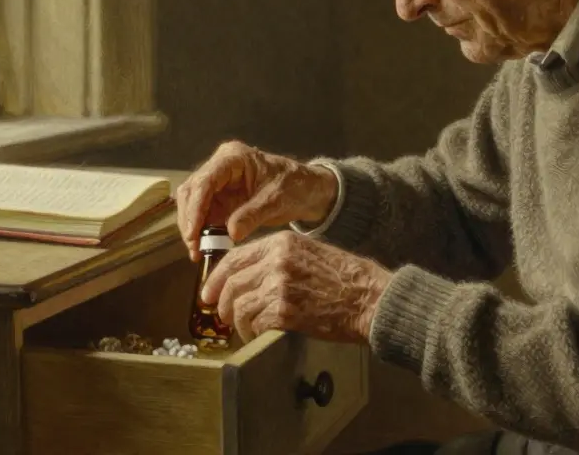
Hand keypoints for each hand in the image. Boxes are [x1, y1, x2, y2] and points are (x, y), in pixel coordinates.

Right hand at [176, 140, 338, 260]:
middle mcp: (220, 168)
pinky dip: (201, 232)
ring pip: (192, 205)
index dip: (195, 208)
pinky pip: (203, 216)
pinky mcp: (220, 200)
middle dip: (189, 220)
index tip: (193, 233)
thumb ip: (253, 214)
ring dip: (192, 228)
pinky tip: (203, 249)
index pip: (204, 181)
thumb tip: (231, 233)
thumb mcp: (276, 199)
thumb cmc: (295, 185)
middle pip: (192, 192)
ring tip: (197, 252)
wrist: (307, 190)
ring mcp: (218, 184)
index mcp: (233, 158)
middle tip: (194, 247)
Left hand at [201, 231, 391, 342]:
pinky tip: (261, 335)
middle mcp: (276, 261)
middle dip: (222, 304)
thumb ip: (278, 260)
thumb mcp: (310, 253)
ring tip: (247, 329)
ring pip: (239, 306)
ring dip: (239, 322)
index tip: (209, 292)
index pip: (234, 258)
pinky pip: (254, 324)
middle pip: (232, 284)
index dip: (217, 278)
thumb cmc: (346, 279)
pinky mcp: (284, 311)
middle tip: (223, 316)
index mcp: (281, 243)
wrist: (370, 299)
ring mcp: (279, 286)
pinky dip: (253, 333)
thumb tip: (248, 277)